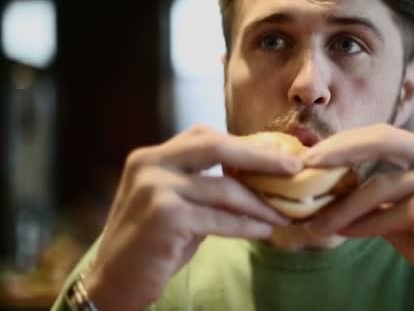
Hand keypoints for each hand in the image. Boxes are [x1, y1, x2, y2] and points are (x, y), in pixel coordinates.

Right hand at [84, 125, 299, 309]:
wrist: (113, 282)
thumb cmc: (152, 243)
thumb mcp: (177, 203)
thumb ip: (206, 185)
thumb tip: (257, 176)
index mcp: (154, 156)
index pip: (206, 136)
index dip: (245, 145)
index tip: (277, 155)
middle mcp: (151, 163)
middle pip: (217, 146)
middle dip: (261, 156)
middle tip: (295, 167)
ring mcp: (155, 188)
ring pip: (224, 188)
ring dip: (260, 203)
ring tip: (283, 213)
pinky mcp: (165, 216)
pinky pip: (219, 218)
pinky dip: (246, 225)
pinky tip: (264, 231)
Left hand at [303, 124, 413, 309]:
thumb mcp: (407, 209)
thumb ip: (378, 193)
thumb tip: (330, 185)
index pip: (384, 134)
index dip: (346, 141)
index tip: (314, 154)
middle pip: (382, 141)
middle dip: (338, 152)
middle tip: (306, 166)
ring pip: (378, 186)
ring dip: (343, 207)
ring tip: (318, 222)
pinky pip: (388, 215)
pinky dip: (362, 226)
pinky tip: (342, 233)